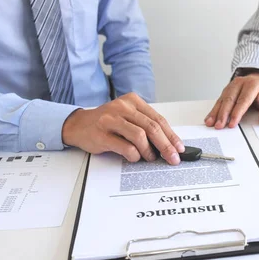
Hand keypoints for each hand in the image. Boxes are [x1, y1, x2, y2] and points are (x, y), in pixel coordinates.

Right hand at [62, 93, 184, 164]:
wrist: (78, 125)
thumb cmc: (107, 123)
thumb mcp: (127, 117)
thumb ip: (145, 125)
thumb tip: (168, 143)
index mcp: (132, 101)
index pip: (158, 119)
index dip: (171, 135)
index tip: (179, 148)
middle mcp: (122, 107)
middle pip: (152, 127)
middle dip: (166, 145)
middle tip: (172, 158)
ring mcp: (111, 120)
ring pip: (140, 136)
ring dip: (149, 151)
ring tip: (150, 158)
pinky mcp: (102, 134)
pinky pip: (125, 147)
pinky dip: (134, 155)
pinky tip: (135, 157)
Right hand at [205, 70, 258, 128]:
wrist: (258, 79)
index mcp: (252, 85)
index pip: (243, 100)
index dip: (237, 113)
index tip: (232, 123)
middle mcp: (240, 84)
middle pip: (229, 99)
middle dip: (223, 114)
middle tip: (219, 125)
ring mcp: (231, 86)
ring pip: (222, 100)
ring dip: (216, 113)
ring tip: (211, 123)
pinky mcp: (226, 90)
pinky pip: (218, 101)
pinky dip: (214, 110)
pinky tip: (210, 118)